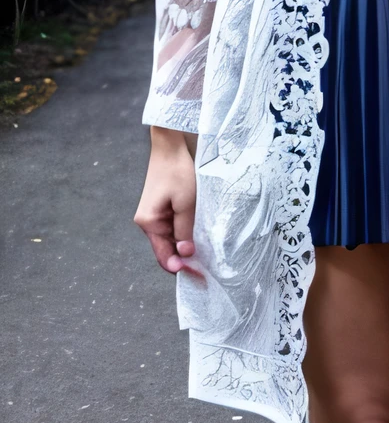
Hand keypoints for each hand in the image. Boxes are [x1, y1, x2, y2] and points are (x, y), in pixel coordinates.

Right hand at [133, 129, 203, 279]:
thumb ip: (185, 229)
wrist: (170, 146)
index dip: (180, 268)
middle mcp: (147, 222)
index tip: (199, 276)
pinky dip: (185, 234)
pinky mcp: (162, 208)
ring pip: (171, 239)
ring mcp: (154, 215)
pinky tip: (198, 237)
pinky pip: (174, 228)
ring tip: (206, 256)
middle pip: (167, 249)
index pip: (163, 255)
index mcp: (148, 222)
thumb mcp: (185, 203)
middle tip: (206, 270)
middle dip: (185, 260)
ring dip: (186, 247)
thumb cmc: (177, 171)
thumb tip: (186, 254)